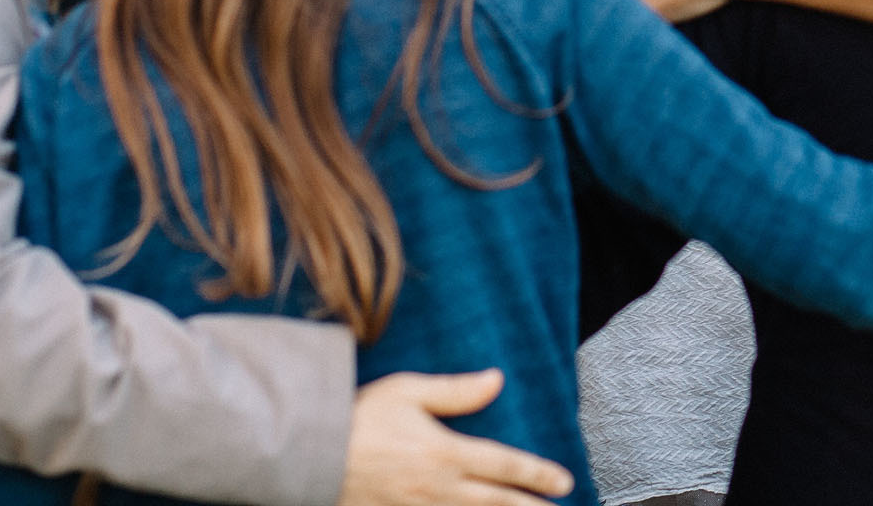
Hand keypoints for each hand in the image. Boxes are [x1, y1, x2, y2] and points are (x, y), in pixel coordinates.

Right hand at [340, 370, 571, 505]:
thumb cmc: (359, 417)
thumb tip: (497, 380)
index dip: (537, 475)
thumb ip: (456, 390)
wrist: (308, 453)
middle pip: (496, 503)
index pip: (505, 465)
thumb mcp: (408, 391)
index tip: (564, 482)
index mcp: (446, 452)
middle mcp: (437, 487)